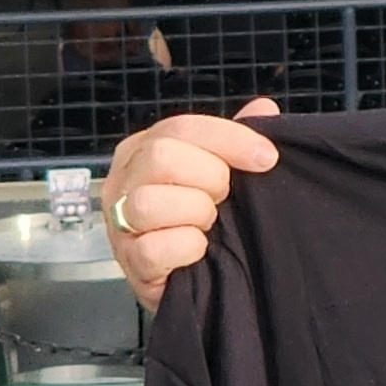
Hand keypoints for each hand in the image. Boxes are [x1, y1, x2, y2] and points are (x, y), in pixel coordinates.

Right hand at [102, 99, 281, 308]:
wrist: (198, 278)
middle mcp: (121, 181)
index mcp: (141, 148)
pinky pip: (154, 248)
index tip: (266, 158)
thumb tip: (263, 108)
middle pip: (162, 156)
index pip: (182, 127)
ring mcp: (118, 223)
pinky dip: (187, 247)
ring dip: (196, 212)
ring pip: (149, 202)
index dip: (230, 139)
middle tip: (224, 198)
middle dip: (209, 177)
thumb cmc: (201, 217)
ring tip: (208, 223)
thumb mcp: (218, 172)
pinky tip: (199, 248)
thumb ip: (235, 140)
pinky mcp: (129, 263)